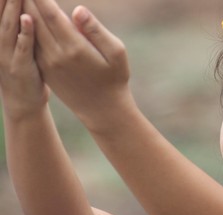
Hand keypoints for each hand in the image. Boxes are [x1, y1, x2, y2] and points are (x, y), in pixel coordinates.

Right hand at [0, 0, 49, 120]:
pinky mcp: (21, 68)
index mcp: (0, 33)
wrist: (23, 103)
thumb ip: (17, 24)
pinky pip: (23, 49)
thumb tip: (26, 7)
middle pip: (0, 10)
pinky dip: (24, 34)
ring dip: (12, 6)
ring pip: (8, 26)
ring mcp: (7, 55)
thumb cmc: (24, 69)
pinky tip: (28, 19)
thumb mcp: (18, 44)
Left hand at [24, 0, 130, 124]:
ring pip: (30, 32)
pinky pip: (31, 46)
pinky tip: (26, 19)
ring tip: (21, 0)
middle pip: (35, 20)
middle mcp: (56, 55)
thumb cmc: (114, 79)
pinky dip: (26, 30)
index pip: (51, 14)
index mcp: (75, 48)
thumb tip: (77, 10)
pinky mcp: (45, 72)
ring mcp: (48, 65)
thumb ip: (96, 30)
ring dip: (24, 13)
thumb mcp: (116, 53)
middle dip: (28, 1)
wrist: (103, 109)